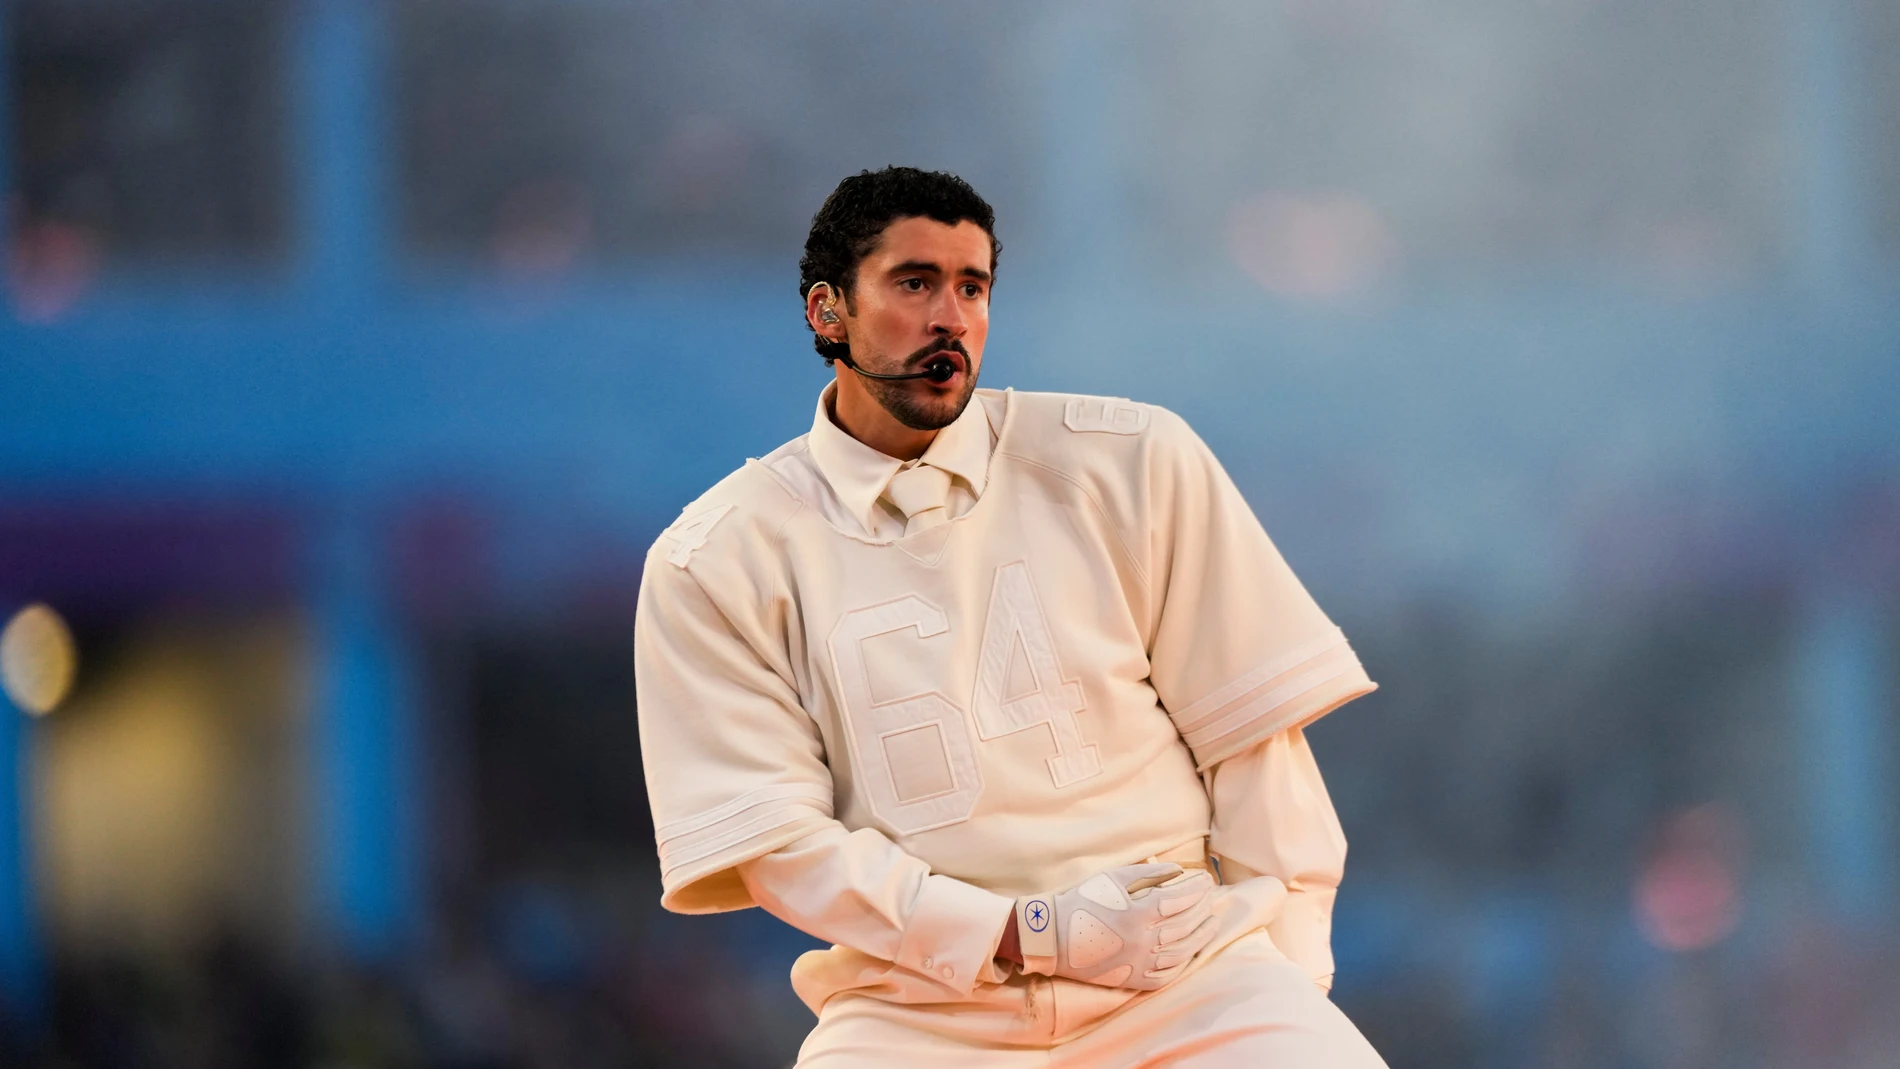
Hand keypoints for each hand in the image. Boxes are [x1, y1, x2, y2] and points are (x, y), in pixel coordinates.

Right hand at [1014, 862, 1217, 989]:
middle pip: (1185, 925)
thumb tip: (1179, 870)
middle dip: (1202, 910)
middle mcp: (1142, 941)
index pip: (1179, 900)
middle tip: (1211, 899)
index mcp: (1137, 914)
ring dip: (1201, 937)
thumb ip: (1149, 873)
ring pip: (1182, 952)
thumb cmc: (1082, 901)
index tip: (1207, 881)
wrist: (1053, 936)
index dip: (1197, 890)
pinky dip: (1183, 963)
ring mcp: (1139, 964)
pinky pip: (1167, 975)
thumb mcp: (1114, 878)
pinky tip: (1191, 952)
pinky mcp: (1133, 980)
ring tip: (1212, 924)